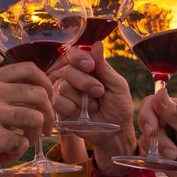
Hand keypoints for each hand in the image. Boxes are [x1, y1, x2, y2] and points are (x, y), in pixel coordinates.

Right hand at [0, 62, 55, 176]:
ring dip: (35, 136)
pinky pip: (21, 143)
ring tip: (20, 145)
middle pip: (39, 95)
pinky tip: (2, 157)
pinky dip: (17, 153)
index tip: (48, 101)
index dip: (47, 84)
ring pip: (35, 118)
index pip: (29, 69)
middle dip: (50, 115)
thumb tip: (30, 98)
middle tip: (46, 130)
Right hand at [50, 43, 136, 170]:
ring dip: (81, 98)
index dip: (79, 58)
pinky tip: (82, 114)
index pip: (74, 53)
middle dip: (85, 82)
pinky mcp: (58, 108)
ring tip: (93, 106)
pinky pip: (57, 101)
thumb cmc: (119, 107)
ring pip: (62, 85)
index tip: (90, 66)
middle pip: (68, 69)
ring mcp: (64, 92)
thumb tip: (97, 44)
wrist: (115, 133)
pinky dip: (73, 108)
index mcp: (88, 68)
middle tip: (99, 92)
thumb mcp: (117, 85)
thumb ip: (104, 67)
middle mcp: (73, 77)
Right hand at [137, 89, 176, 176]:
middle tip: (170, 151)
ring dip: (159, 150)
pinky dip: (157, 158)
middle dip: (155, 137)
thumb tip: (160, 90)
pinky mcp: (159, 153)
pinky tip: (172, 161)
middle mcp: (168, 120)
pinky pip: (148, 153)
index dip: (148, 115)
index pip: (152, 103)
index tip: (152, 131)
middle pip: (146, 121)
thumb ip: (175, 113)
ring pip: (146, 138)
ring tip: (176, 157)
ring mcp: (163, 137)